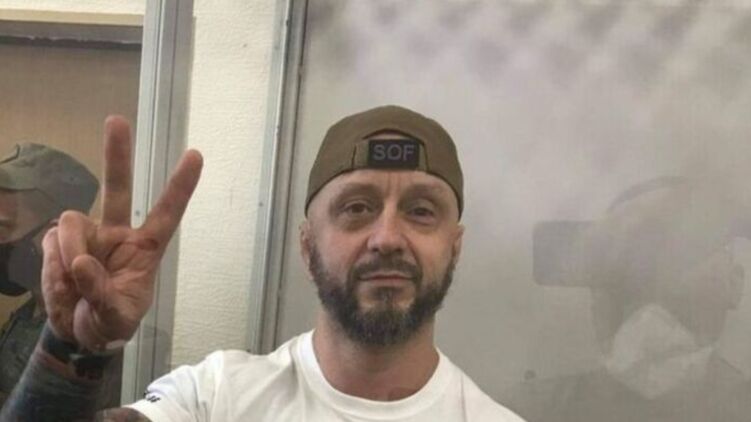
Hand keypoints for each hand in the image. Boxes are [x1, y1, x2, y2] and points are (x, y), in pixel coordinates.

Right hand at [41, 116, 202, 350]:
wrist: (78, 334)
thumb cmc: (111, 323)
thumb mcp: (116, 319)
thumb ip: (102, 295)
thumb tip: (80, 263)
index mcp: (146, 248)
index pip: (167, 212)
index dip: (181, 185)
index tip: (196, 154)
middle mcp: (118, 233)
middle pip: (118, 188)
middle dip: (116, 154)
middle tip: (116, 120)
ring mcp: (88, 235)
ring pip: (72, 223)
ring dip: (69, 253)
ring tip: (73, 285)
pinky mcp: (60, 243)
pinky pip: (51, 244)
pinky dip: (51, 268)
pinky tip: (62, 286)